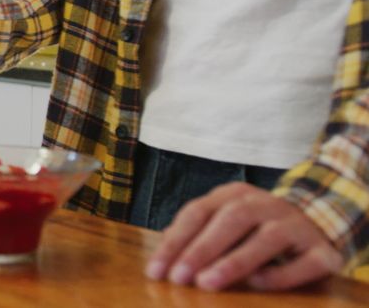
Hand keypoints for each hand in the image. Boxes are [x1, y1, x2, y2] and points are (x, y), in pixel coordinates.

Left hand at [147, 182, 342, 290]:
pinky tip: (257, 284)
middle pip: (231, 219)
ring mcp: (297, 225)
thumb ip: (196, 236)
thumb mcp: (224, 225)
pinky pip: (305, 261)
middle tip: (178, 277)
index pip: (198, 213)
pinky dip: (280, 274)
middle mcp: (266, 204)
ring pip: (267, 238)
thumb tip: (163, 258)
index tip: (155, 272)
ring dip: (234, 261)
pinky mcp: (324, 251)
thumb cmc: (256, 230)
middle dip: (201, 249)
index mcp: (235, 195)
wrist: (319, 225)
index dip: (175, 242)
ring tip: (207, 283)